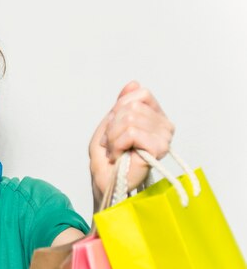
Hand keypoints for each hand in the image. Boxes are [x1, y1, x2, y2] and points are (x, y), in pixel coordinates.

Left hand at [89, 81, 173, 210]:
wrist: (106, 185)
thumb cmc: (107, 161)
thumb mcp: (108, 125)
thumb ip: (121, 104)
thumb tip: (134, 83)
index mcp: (154, 117)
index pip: (140, 94)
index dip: (120, 108)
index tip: (114, 129)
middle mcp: (163, 125)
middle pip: (132, 106)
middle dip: (112, 126)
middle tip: (113, 145)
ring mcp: (163, 137)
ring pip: (129, 118)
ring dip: (113, 137)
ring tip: (116, 152)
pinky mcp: (158, 148)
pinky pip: (131, 132)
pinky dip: (117, 144)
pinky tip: (121, 155)